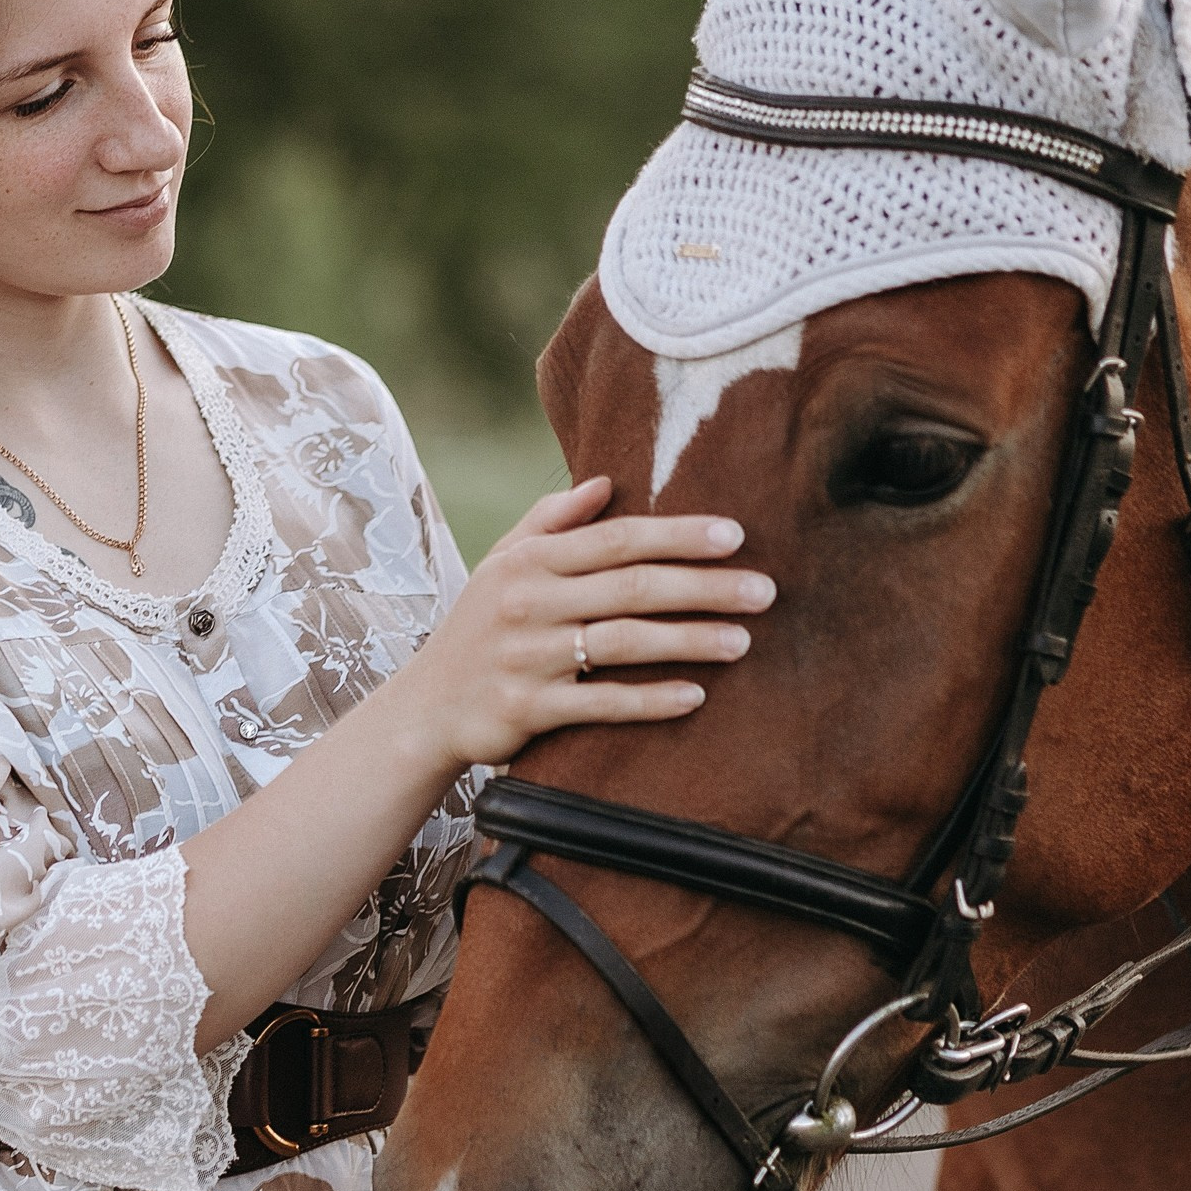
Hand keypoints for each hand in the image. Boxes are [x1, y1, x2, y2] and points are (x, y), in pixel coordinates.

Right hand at [383, 476, 772, 778]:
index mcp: (529, 561)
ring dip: (690, 640)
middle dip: (704, 586)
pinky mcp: (527, 709)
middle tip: (765, 591)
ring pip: (624, 642)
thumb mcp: (502, 565)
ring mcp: (527, 657)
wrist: (425, 708)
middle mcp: (528, 602)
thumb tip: (605, 482)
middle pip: (632, 587)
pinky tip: (695, 696)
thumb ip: (551, 521)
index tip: (736, 535)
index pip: (616, 538)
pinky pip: (601, 702)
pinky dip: (650, 700)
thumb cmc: (478, 628)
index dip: (678, 534)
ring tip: (743, 641)